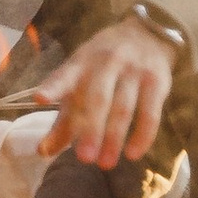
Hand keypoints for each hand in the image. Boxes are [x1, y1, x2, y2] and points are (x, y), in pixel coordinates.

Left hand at [40, 18, 176, 167]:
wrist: (148, 34)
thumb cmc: (104, 67)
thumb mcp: (81, 83)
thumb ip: (64, 118)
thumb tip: (43, 151)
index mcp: (81, 62)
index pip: (65, 75)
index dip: (53, 87)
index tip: (39, 99)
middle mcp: (107, 63)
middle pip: (98, 98)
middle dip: (91, 129)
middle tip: (84, 159)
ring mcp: (134, 70)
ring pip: (123, 107)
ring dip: (114, 137)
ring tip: (105, 163)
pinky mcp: (157, 81)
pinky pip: (151, 112)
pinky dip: (142, 134)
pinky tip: (133, 154)